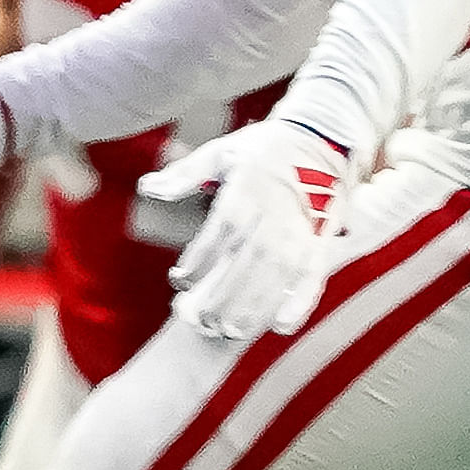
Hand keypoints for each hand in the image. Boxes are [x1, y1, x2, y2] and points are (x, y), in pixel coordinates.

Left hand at [140, 116, 350, 341]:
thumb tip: (148, 187)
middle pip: (245, 263)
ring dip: (253, 307)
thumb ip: (184, 174)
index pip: (218, 234)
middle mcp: (273, 216)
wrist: (322, 138)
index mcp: (245, 194)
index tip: (179, 279)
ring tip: (230, 331)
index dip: (198, 260)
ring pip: (275, 277)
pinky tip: (280, 327)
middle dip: (222, 295)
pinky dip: (299, 302)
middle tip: (200, 321)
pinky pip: (312, 276)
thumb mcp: (221, 152)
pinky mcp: (321, 242)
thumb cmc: (263, 148)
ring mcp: (299, 232)